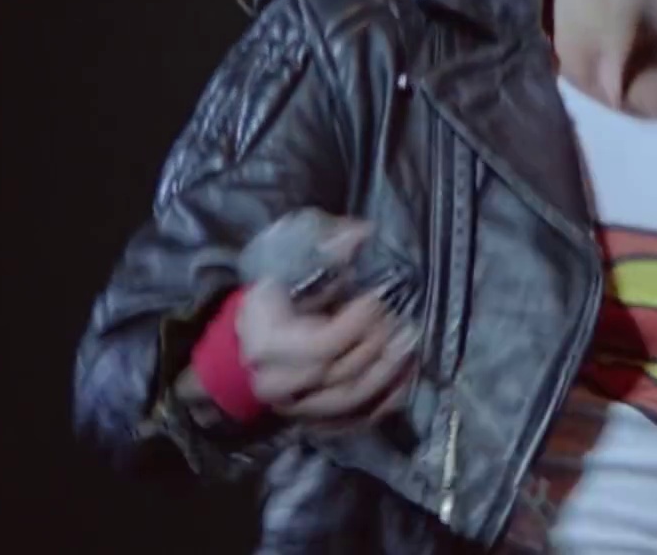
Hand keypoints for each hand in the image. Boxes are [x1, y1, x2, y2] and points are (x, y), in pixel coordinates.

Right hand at [235, 217, 419, 425]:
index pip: (320, 345)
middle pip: (338, 375)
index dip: (357, 325)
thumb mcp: (288, 265)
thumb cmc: (273, 298)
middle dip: (378, 349)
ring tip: (411, 347)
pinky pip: (353, 422)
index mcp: (266, 342)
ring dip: (387, 376)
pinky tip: (406, 377)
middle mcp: (277, 383)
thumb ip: (325, 248)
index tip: (380, 301)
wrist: (244, 345)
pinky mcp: (312, 421)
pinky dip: (384, 403)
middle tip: (406, 324)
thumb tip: (363, 234)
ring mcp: (294, 409)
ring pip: (348, 403)